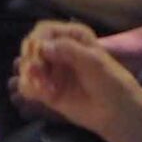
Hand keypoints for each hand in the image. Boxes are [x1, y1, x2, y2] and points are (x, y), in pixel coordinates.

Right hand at [13, 20, 141, 141]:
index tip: (39, 54)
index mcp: (72, 36)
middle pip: (30, 47)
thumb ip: (69, 50)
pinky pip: (26, 85)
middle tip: (39, 74)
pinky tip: (47, 96)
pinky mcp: (46, 89)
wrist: (116, 111)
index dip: (37, 40)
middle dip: (31, 60)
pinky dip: (31, 89)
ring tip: (47, 90)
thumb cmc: (111, 82)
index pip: (44, 30)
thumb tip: (42, 46)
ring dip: (30, 77)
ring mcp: (51, 70)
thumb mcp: (94, 62)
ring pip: (25, 66)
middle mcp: (58, 50)